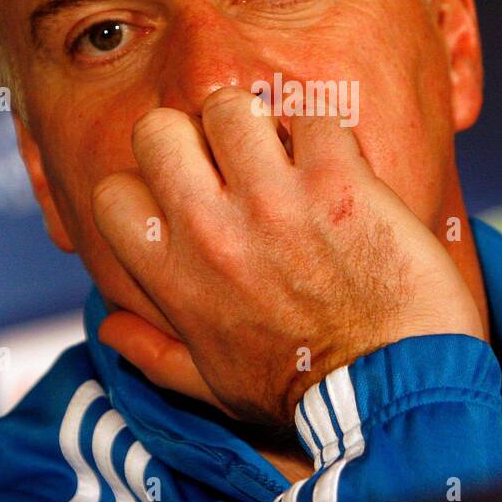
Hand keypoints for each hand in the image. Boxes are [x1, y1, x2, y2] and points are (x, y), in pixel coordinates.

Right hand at [91, 86, 483, 425]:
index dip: (148, 188)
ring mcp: (273, 199)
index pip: (114, 194)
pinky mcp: (336, 181)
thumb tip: (108, 326)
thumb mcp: (215, 386)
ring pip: (232, 107)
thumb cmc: (306, 394)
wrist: (394, 392)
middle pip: (158, 129)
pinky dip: (327, 135)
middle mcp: (211, 229)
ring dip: (259, 125)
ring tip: (286, 155)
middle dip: (193, 137)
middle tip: (232, 163)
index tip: (185, 198)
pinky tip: (339, 168)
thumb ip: (154, 353)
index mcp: (174, 277)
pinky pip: (314, 117)